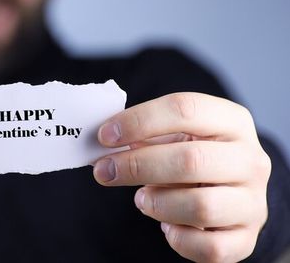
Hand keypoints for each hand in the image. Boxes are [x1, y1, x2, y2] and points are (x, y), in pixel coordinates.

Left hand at [93, 92, 270, 262]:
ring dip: (157, 203)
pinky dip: (178, 239)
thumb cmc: (195, 156)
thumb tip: (103, 141)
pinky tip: (166, 225)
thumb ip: (144, 134)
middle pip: (190, 160)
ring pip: (200, 207)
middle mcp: (251, 160)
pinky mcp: (246, 238)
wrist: (232, 189)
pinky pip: (208, 247)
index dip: (139, 121)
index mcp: (231, 121)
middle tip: (105, 171)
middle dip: (137, 166)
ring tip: (142, 198)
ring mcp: (253, 201)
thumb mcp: (176, 135)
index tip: (105, 135)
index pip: (185, 109)